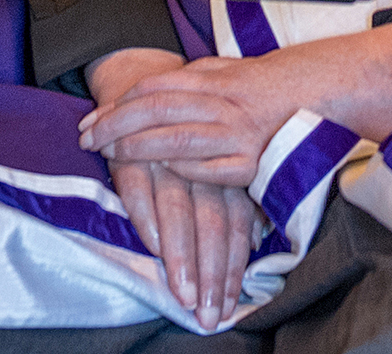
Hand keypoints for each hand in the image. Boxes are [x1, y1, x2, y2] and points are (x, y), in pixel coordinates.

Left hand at [82, 22, 391, 181]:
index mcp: (215, 77)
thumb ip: (196, 79)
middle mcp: (222, 101)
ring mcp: (235, 134)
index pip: (154, 88)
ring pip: (174, 140)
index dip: (119, 103)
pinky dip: (179, 171)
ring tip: (110, 157)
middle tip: (88, 138)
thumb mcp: (232, 71)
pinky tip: (157, 175)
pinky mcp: (250, 165)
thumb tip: (154, 85)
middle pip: (156, 111)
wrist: (328, 99)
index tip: (93, 117)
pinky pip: (206, 170)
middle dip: (116, 125)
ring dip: (137, 149)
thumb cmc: (277, 86)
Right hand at [86, 50, 263, 331]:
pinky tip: (152, 247)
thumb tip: (257, 237)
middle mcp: (202, 163)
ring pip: (178, 210)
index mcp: (228, 166)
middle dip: (210, 273)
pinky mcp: (133, 152)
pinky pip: (139, 187)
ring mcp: (167, 156)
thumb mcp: (223, 153)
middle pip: (210, 223)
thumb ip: (238, 196)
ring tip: (183, 295)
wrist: (154, 78)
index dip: (233, 266)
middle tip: (207, 313)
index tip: (229, 305)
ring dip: (180, 257)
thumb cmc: (198, 124)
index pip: (235, 224)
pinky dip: (146, 217)